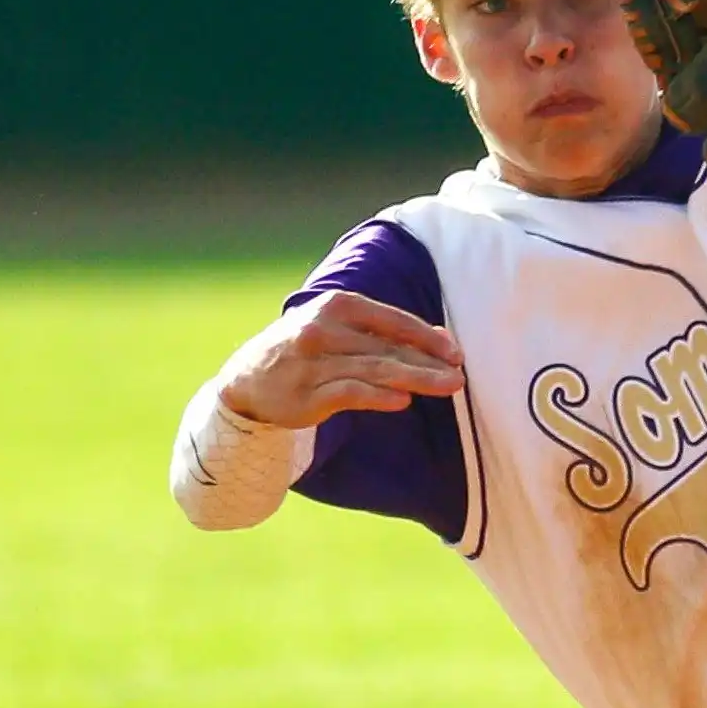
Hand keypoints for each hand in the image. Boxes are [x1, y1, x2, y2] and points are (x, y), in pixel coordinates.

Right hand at [213, 289, 462, 428]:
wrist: (247, 383)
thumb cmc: (304, 352)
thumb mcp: (338, 329)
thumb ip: (382, 332)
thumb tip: (439, 338)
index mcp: (336, 305)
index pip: (392, 320)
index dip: (426, 337)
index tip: (455, 352)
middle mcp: (324, 329)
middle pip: (388, 347)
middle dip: (428, 362)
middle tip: (459, 376)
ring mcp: (314, 362)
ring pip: (375, 370)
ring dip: (416, 380)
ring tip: (448, 387)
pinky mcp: (307, 394)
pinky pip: (350, 393)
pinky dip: (378, 397)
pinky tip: (403, 402)